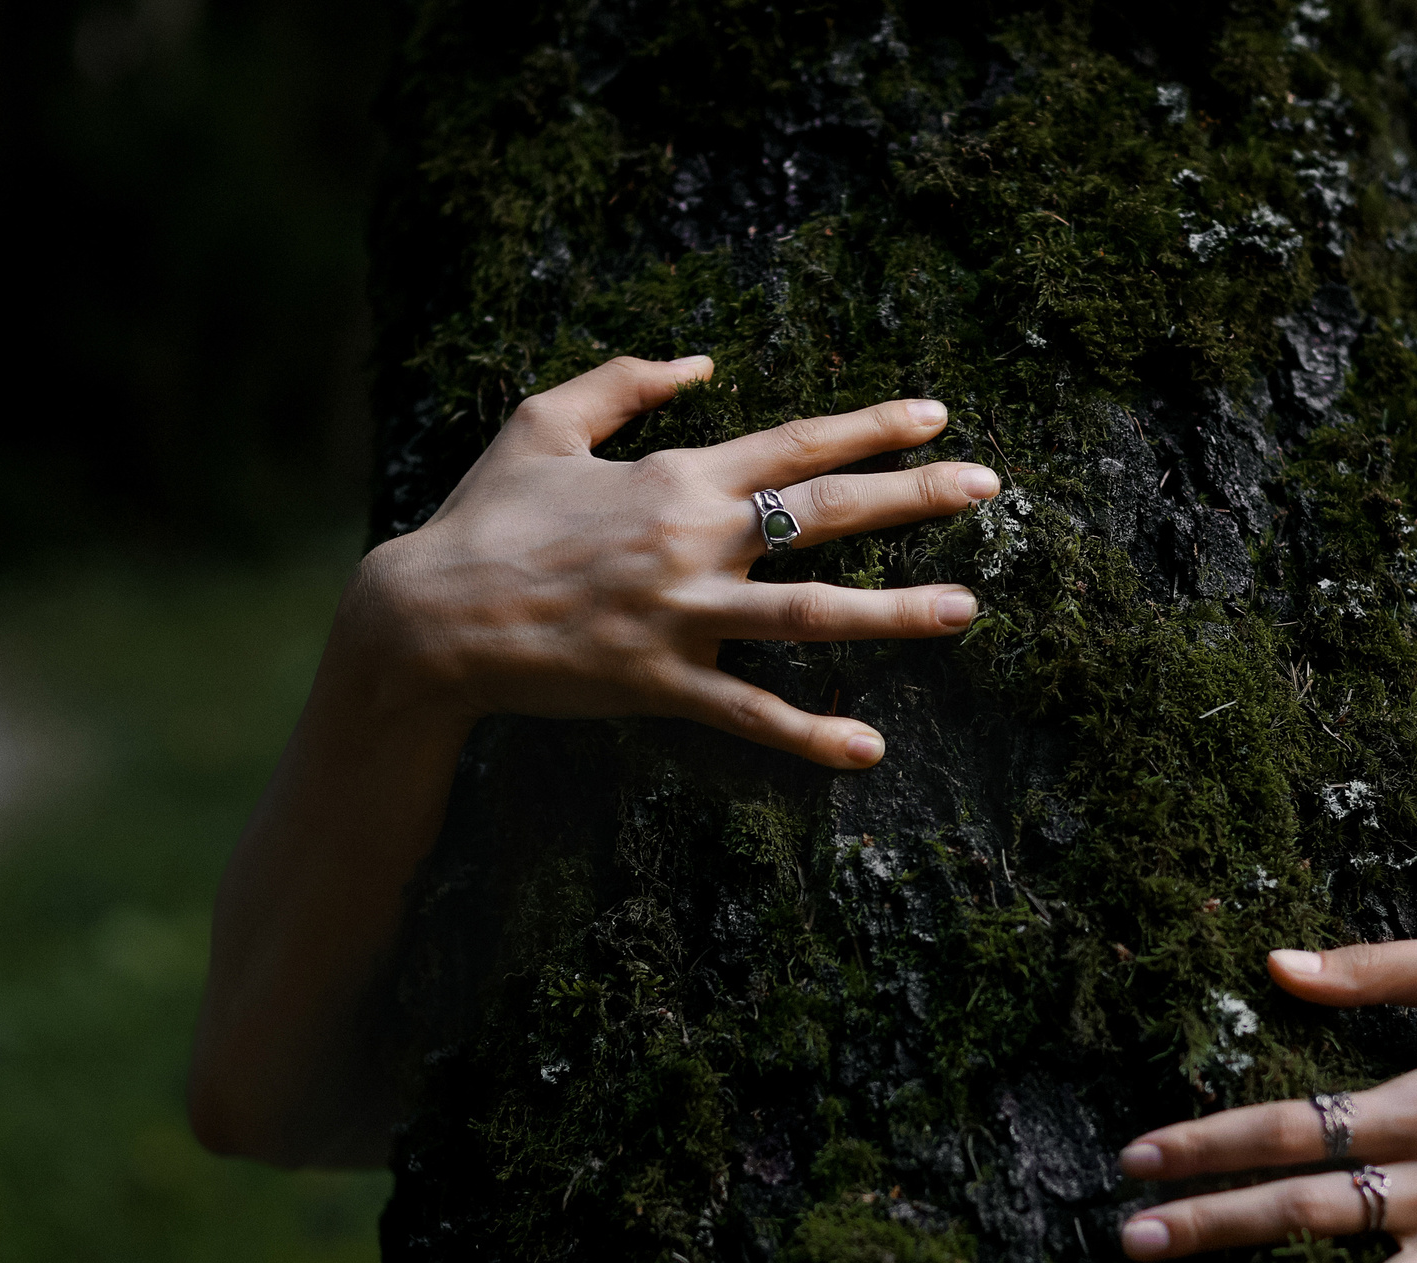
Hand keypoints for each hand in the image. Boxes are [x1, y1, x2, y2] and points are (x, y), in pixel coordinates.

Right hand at [344, 353, 997, 767]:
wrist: (426, 618)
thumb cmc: (482, 518)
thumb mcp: (541, 422)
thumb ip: (624, 384)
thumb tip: (701, 360)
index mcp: (676, 477)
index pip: (796, 444)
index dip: (872, 427)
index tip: (938, 417)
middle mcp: (694, 540)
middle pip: (828, 512)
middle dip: (915, 497)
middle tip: (990, 486)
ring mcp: (683, 616)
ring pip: (811, 613)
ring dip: (895, 613)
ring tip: (967, 610)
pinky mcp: (661, 684)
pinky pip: (749, 712)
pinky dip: (809, 734)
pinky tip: (867, 748)